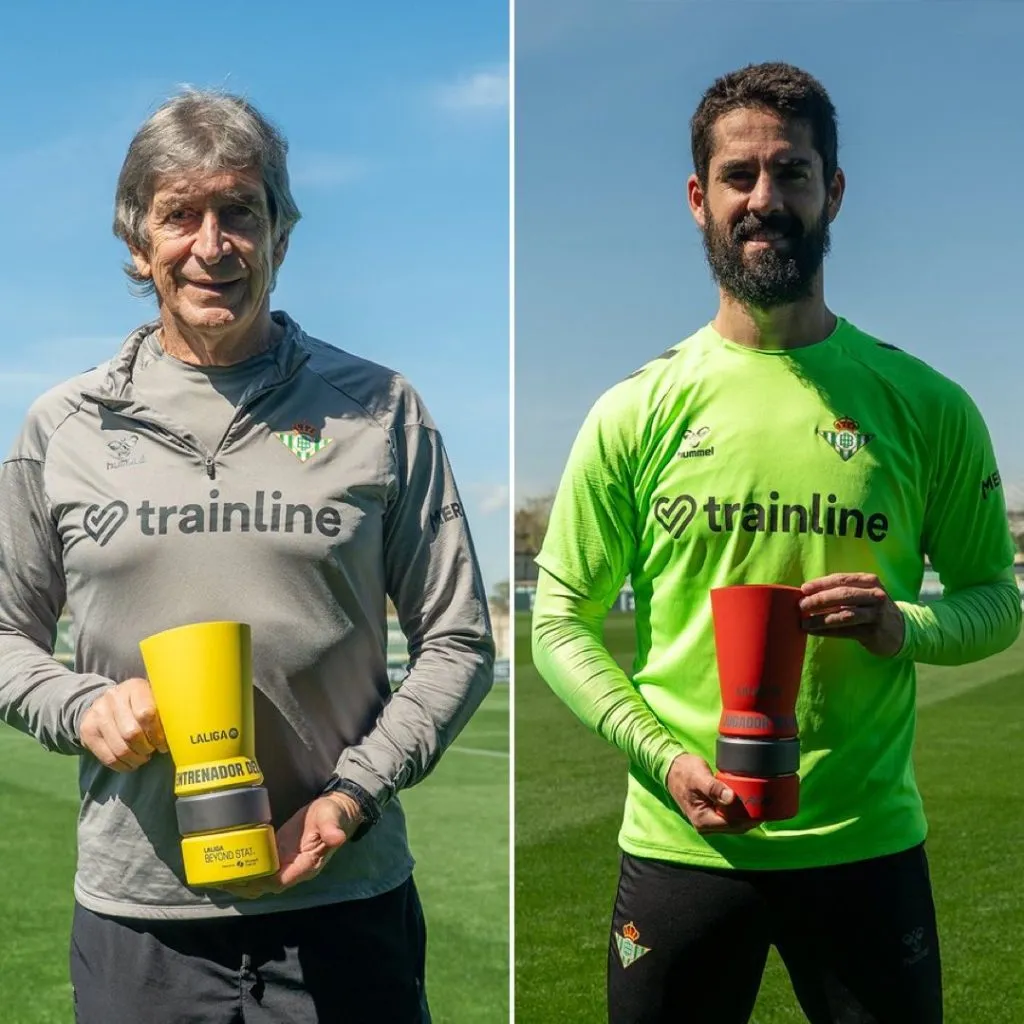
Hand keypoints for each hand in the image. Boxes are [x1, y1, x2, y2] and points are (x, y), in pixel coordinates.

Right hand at [78, 677, 167, 770]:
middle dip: (147, 748)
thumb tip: (184, 731)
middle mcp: (113, 697)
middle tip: (153, 750)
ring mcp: (98, 714)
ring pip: (120, 748)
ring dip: (136, 758)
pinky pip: (108, 757)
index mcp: (135, 687)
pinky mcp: (87, 731)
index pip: (147, 714)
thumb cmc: (139, 704)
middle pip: (132, 733)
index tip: (164, 743)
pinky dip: (123, 765)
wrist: (103, 704)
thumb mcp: (153, 699)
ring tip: (144, 757)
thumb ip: (166, 710)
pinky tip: (131, 762)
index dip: (158, 734)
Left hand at [221, 792, 363, 898]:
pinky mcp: (280, 857)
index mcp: (308, 863)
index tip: (245, 877)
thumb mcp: (332, 816)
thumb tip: (337, 837)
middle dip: (246, 885)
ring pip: (262, 882)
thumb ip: (332, 828)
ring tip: (219, 878)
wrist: (336, 812)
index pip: (283, 879)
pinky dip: (247, 873)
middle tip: (223, 880)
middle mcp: (296, 869)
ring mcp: (287, 865)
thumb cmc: (333, 813)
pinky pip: (262, 871)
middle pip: (267, 886)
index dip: (264, 881)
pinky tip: (229, 869)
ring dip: (243, 883)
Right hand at [666, 754, 759, 834]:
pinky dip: (739, 812)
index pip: (733, 824)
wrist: (671, 768)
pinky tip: (748, 802)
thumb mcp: (699, 777)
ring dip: (746, 815)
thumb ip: (714, 788)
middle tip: (765, 804)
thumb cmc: (684, 771)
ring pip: (734, 824)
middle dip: (751, 818)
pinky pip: (730, 817)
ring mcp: (708, 821)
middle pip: (736, 827)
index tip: (763, 808)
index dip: (749, 818)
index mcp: (703, 820)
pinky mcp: (711, 814)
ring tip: (759, 803)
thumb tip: (731, 798)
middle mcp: (706, 825)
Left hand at [800, 572, 904, 657]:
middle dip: (819, 600)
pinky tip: (814, 632)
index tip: (803, 589)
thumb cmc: (872, 608)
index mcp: (870, 581)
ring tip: (804, 622)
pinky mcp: (873, 632)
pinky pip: (845, 631)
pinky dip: (827, 631)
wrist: (901, 630)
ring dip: (821, 618)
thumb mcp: (863, 593)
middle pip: (843, 595)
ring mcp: (876, 614)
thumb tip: (807, 593)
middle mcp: (875, 595)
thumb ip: (842, 590)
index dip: (821, 584)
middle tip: (801, 606)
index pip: (841, 579)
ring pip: (844, 615)